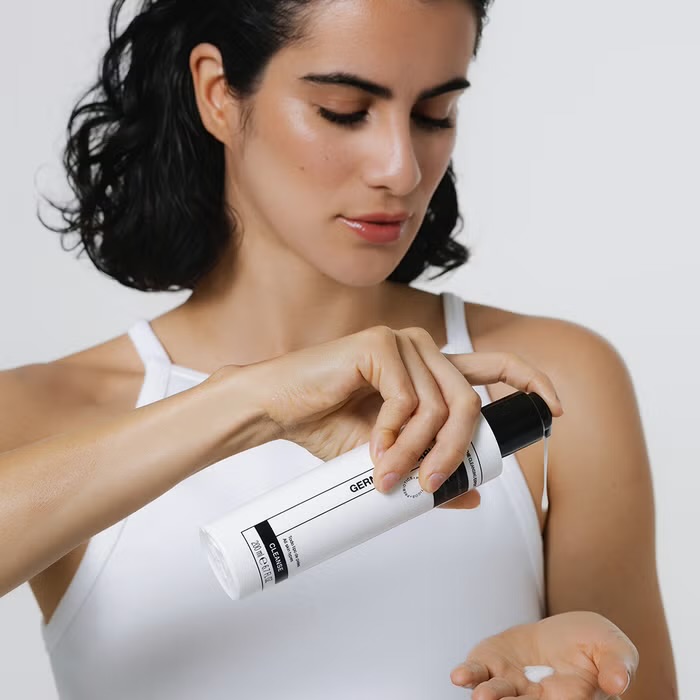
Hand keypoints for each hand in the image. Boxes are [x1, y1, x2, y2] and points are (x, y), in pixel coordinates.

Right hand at [243, 325, 562, 507]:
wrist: (280, 410)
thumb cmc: (328, 425)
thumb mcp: (389, 456)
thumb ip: (428, 466)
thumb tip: (473, 497)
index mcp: (431, 371)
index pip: (494, 367)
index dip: (531, 382)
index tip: (555, 410)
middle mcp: (423, 351)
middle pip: (468, 404)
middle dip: (454, 453)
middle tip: (428, 488)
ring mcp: (402, 342)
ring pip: (438, 407)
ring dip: (416, 452)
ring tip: (387, 475)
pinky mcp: (380, 344)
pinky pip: (407, 400)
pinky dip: (393, 434)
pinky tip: (372, 448)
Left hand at [450, 611, 637, 698]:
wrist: (567, 631)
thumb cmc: (595, 646)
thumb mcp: (615, 649)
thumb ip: (617, 665)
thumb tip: (618, 683)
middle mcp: (538, 699)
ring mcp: (512, 684)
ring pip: (498, 695)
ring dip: (488, 697)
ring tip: (482, 698)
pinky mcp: (493, 663)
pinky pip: (478, 672)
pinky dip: (468, 674)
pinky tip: (458, 676)